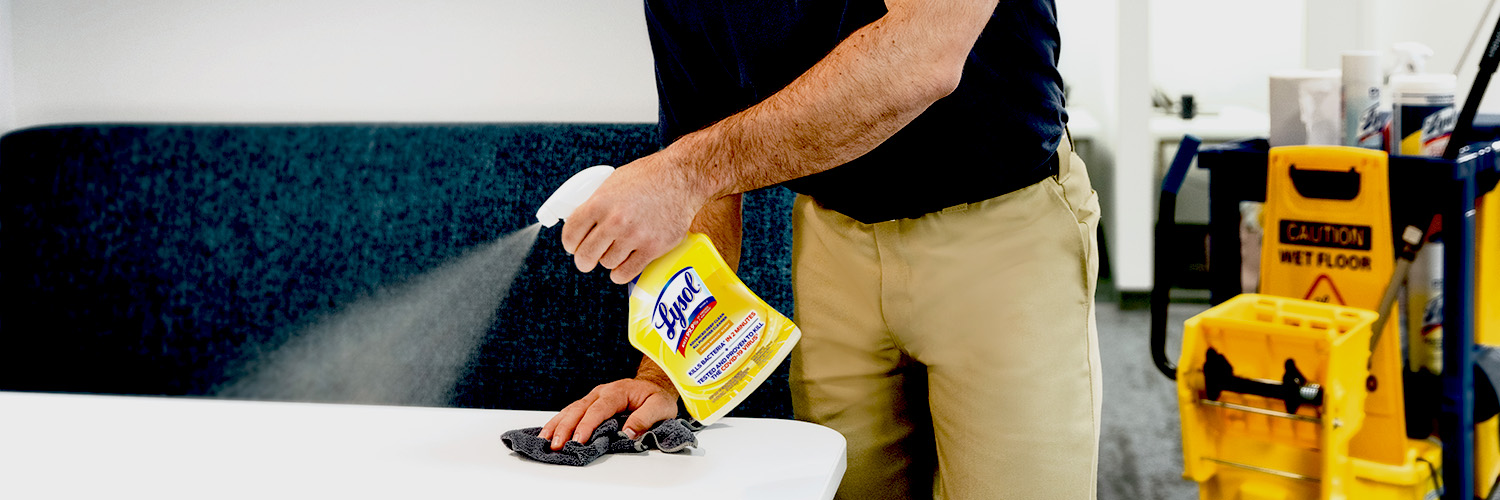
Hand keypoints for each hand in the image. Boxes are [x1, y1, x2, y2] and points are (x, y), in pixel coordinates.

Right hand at [538, 377, 679, 450]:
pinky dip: (558, 422)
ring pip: (570, 410)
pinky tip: (548, 432)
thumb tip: (627, 433)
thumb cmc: (656, 397)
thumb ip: (645, 419)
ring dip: (557, 425)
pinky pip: (571, 412)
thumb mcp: (660, 407)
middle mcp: (601, 393)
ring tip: (545, 440)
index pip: (598, 409)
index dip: (587, 425)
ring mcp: (592, 397)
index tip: (578, 440)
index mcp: (617, 392)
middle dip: (565, 427)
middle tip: (556, 445)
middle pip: (578, 409)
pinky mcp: (589, 404)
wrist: (652, 384)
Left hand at [560, 153, 711, 283]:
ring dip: (609, 261)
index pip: (570, 235)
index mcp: (599, 202)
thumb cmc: (649, 177)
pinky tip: (624, 264)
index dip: (571, 244)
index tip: (575, 246)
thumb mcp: (614, 181)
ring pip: (607, 264)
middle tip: (589, 259)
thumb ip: (597, 202)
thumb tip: (581, 221)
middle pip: (585, 256)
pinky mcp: (652, 248)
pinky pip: (625, 273)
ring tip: (617, 251)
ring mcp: (633, 236)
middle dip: (584, 260)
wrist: (682, 178)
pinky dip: (621, 273)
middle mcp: (614, 221)